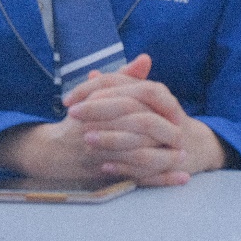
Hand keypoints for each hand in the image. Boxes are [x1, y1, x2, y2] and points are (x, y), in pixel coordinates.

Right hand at [0, 56, 225, 186]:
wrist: (54, 152)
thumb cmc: (82, 119)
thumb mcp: (99, 94)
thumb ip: (124, 78)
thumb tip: (145, 59)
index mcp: (96, 110)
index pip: (131, 107)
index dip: (156, 111)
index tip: (176, 112)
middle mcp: (97, 133)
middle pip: (137, 134)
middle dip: (164, 136)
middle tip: (184, 137)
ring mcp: (101, 157)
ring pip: (139, 159)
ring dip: (166, 160)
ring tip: (186, 158)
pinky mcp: (107, 177)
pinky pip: (138, 180)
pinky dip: (162, 180)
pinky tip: (181, 178)